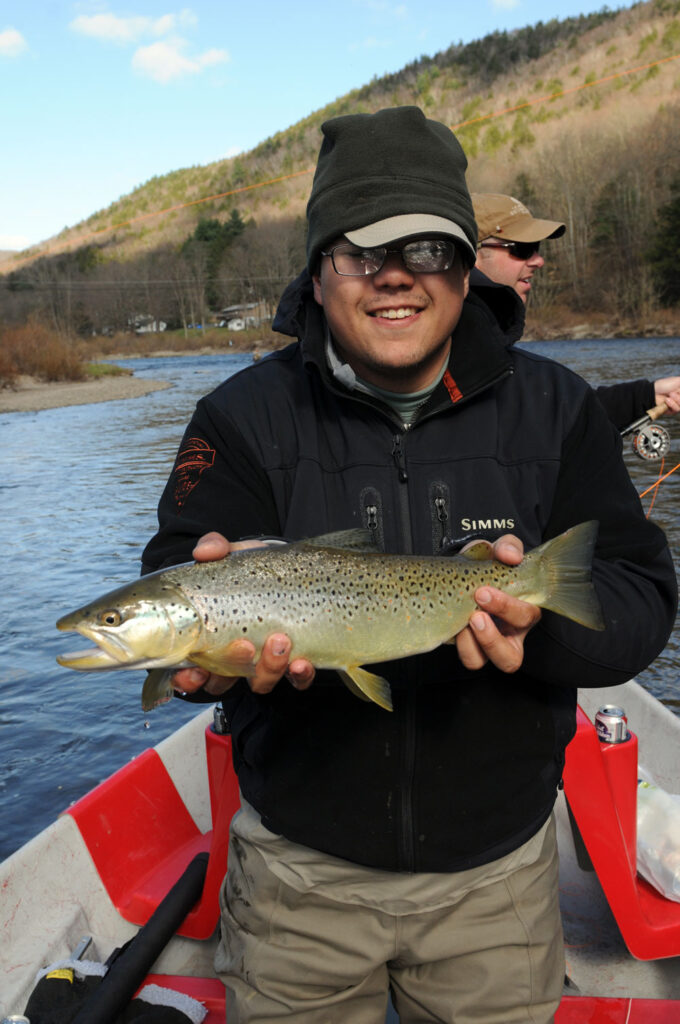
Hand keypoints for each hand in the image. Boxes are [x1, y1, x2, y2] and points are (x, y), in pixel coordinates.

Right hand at [172, 532, 314, 697]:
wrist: (291, 569)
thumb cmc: (253, 569)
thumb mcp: (234, 555)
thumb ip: (216, 548)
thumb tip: (203, 552)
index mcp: (209, 638)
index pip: (190, 670)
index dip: (187, 679)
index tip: (195, 672)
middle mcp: (234, 658)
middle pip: (222, 682)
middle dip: (231, 670)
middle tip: (244, 646)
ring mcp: (264, 663)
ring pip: (260, 682)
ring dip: (268, 668)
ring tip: (280, 640)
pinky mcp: (296, 663)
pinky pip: (297, 681)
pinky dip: (299, 676)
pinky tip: (303, 662)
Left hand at [455, 535, 541, 672]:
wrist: (464, 570)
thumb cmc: (487, 564)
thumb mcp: (496, 550)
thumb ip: (507, 547)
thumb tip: (511, 555)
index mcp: (524, 608)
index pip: (527, 616)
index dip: (508, 608)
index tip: (483, 591)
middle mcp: (512, 632)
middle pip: (513, 653)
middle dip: (491, 633)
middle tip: (472, 611)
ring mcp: (492, 644)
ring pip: (498, 662)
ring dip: (480, 646)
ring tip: (465, 623)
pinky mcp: (473, 648)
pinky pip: (473, 659)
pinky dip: (464, 646)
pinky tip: (454, 627)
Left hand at [654, 376, 679, 414]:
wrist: (652, 393)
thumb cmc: (663, 385)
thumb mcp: (678, 380)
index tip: (679, 392)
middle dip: (679, 397)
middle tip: (673, 393)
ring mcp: (677, 404)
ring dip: (676, 400)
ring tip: (669, 395)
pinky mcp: (672, 410)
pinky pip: (677, 409)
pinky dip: (672, 404)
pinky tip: (667, 400)